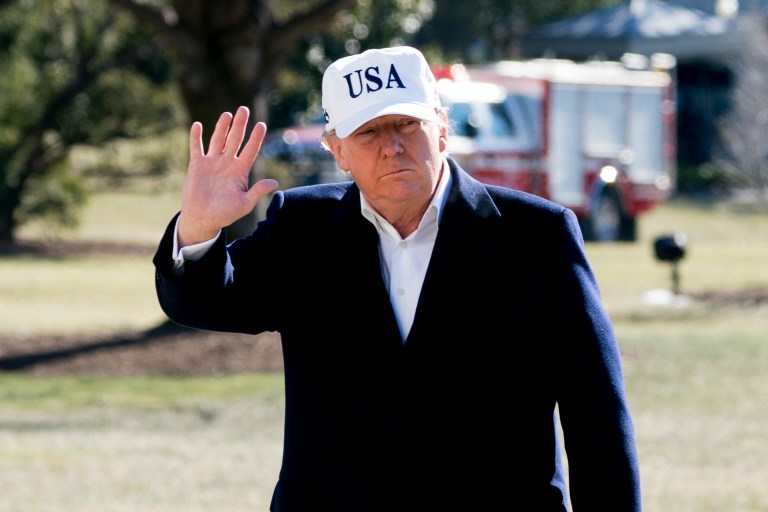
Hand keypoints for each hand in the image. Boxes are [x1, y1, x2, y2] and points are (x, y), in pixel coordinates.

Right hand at [178, 106, 278, 246]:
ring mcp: (212, 162)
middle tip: (244, 109)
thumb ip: (257, 191)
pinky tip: (198, 125)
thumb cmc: (225, 213)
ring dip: (222, 127)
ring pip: (218, 140)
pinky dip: (196, 137)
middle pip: (235, 140)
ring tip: (227, 114)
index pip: (250, 150)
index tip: (261, 124)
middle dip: (240, 125)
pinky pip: (196, 147)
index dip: (256, 138)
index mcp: (240, 171)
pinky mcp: (197, 165)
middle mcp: (228, 163)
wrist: (203, 219)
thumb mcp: (245, 204)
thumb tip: (275, 182)